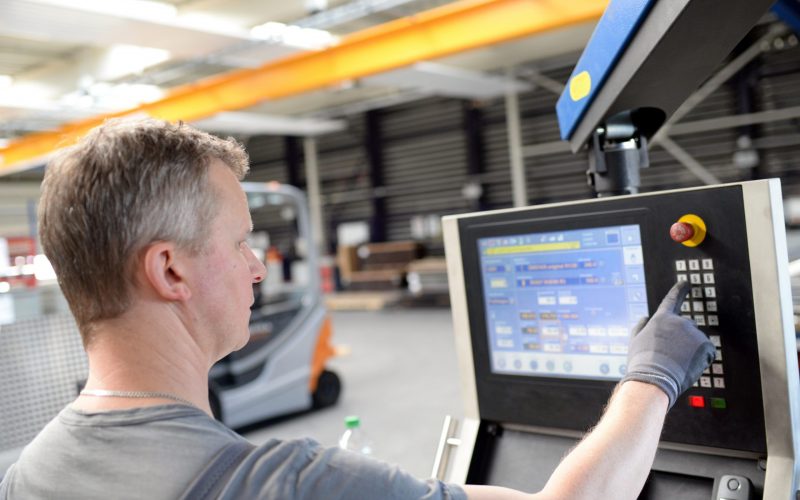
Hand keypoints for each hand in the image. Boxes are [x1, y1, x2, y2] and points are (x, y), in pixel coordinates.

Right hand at [621, 281, 714, 408]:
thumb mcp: (635, 341)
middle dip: (684, 338)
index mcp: (661, 319)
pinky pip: (707, 353)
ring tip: (678, 365)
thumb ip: (641, 327)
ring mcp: (694, 333)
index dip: (679, 290)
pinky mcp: (705, 345)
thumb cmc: (642, 363)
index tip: (687, 283)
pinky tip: (688, 368)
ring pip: (697, 341)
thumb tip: (646, 317)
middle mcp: (679, 322)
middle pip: (688, 326)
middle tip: (673, 356)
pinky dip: (701, 361)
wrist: (654, 379)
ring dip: (691, 351)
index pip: (672, 300)